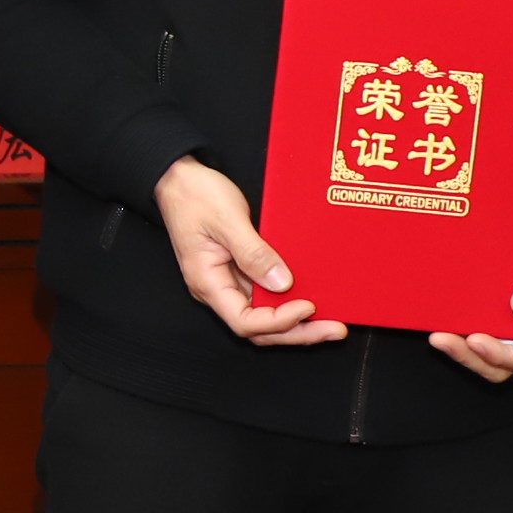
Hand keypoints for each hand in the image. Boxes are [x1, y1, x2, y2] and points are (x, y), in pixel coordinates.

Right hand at [155, 157, 342, 345]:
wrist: (178, 180)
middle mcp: (219, 290)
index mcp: (208, 283)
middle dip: (297, 332)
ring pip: (264, 317)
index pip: (244, 321)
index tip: (307, 306)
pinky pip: (267, 296)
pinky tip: (313, 298)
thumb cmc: (194, 197)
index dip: (278, 321)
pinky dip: (290, 302)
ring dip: (298, 323)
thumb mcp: (226, 220)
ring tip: (331, 322)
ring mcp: (231, 282)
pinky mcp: (241, 272)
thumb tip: (281, 283)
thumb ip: (253, 253)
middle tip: (334, 329)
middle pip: (259, 329)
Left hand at [433, 200, 512, 383]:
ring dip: (459, 344)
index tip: (477, 341)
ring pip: (482, 344)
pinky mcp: (494, 300)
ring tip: (436, 333)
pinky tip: (438, 312)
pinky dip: (456, 320)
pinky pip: (474, 316)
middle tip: (443, 339)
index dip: (500, 356)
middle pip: (498, 360)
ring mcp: (511, 316)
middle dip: (470, 356)